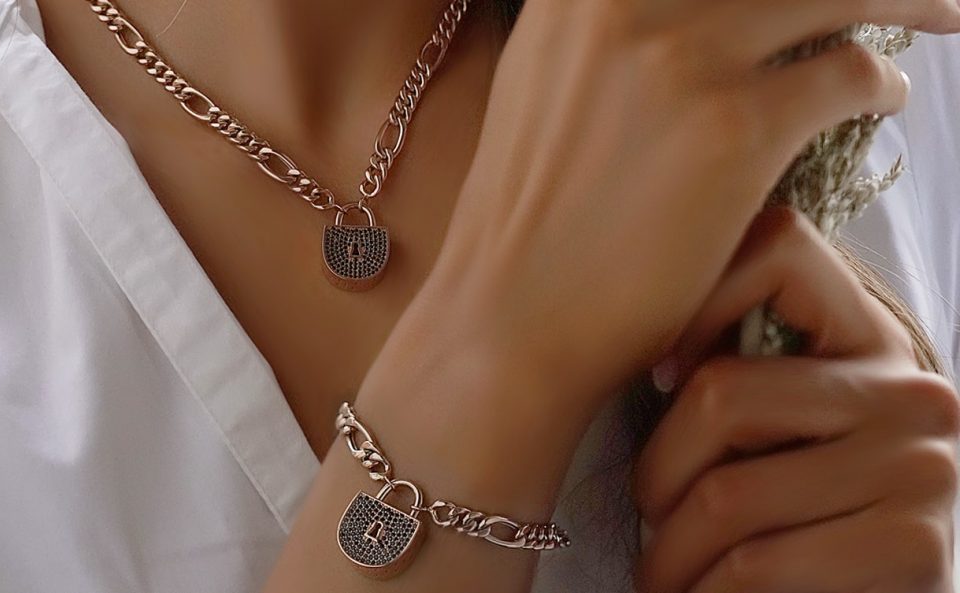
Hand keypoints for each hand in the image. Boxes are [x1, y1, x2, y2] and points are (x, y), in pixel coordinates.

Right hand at [391, 0, 959, 417]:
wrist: (511, 320)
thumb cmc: (526, 223)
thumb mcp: (542, 91)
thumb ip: (605, 32)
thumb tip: (682, 11)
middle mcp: (624, 3)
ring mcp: (681, 58)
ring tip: (933, 10)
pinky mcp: (737, 127)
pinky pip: (851, 75)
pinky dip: (881, 84)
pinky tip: (883, 100)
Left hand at [634, 208, 959, 592]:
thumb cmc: (800, 513)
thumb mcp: (779, 427)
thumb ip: (737, 375)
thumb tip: (627, 341)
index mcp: (870, 338)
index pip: (778, 244)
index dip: (695, 301)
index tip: (661, 375)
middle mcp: (910, 391)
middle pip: (719, 396)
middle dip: (655, 475)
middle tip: (647, 514)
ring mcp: (921, 468)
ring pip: (725, 495)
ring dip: (666, 552)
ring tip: (658, 569)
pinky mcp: (914, 548)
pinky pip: (757, 567)